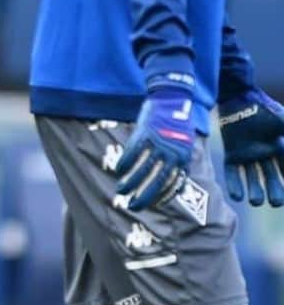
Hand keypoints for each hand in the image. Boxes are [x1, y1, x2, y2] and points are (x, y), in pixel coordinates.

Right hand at [116, 87, 194, 210]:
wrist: (173, 97)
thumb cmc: (179, 122)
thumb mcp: (186, 144)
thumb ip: (180, 162)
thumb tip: (177, 182)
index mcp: (183, 158)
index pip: (171, 184)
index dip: (161, 197)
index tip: (152, 205)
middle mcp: (171, 154)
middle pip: (156, 181)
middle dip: (144, 197)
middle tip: (133, 206)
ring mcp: (157, 144)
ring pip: (142, 169)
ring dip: (130, 182)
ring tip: (120, 190)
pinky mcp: (145, 133)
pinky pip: (133, 152)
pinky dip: (124, 162)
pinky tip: (118, 170)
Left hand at [219, 87, 283, 206]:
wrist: (238, 97)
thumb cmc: (263, 108)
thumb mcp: (282, 120)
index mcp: (279, 149)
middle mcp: (264, 155)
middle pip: (271, 178)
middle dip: (274, 191)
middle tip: (275, 202)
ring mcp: (248, 155)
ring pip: (253, 178)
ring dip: (254, 191)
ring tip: (256, 201)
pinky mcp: (232, 154)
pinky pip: (233, 172)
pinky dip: (235, 184)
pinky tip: (238, 196)